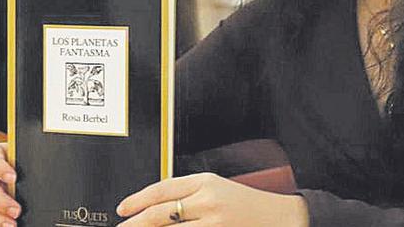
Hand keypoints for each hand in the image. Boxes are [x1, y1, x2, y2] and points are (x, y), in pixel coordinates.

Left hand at [116, 172, 308, 226]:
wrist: (280, 217)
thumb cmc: (247, 204)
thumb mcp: (217, 188)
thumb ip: (189, 193)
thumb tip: (156, 205)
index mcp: (205, 181)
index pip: (162, 189)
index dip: (137, 200)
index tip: (122, 209)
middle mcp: (208, 199)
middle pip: (161, 212)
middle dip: (136, 222)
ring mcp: (214, 220)